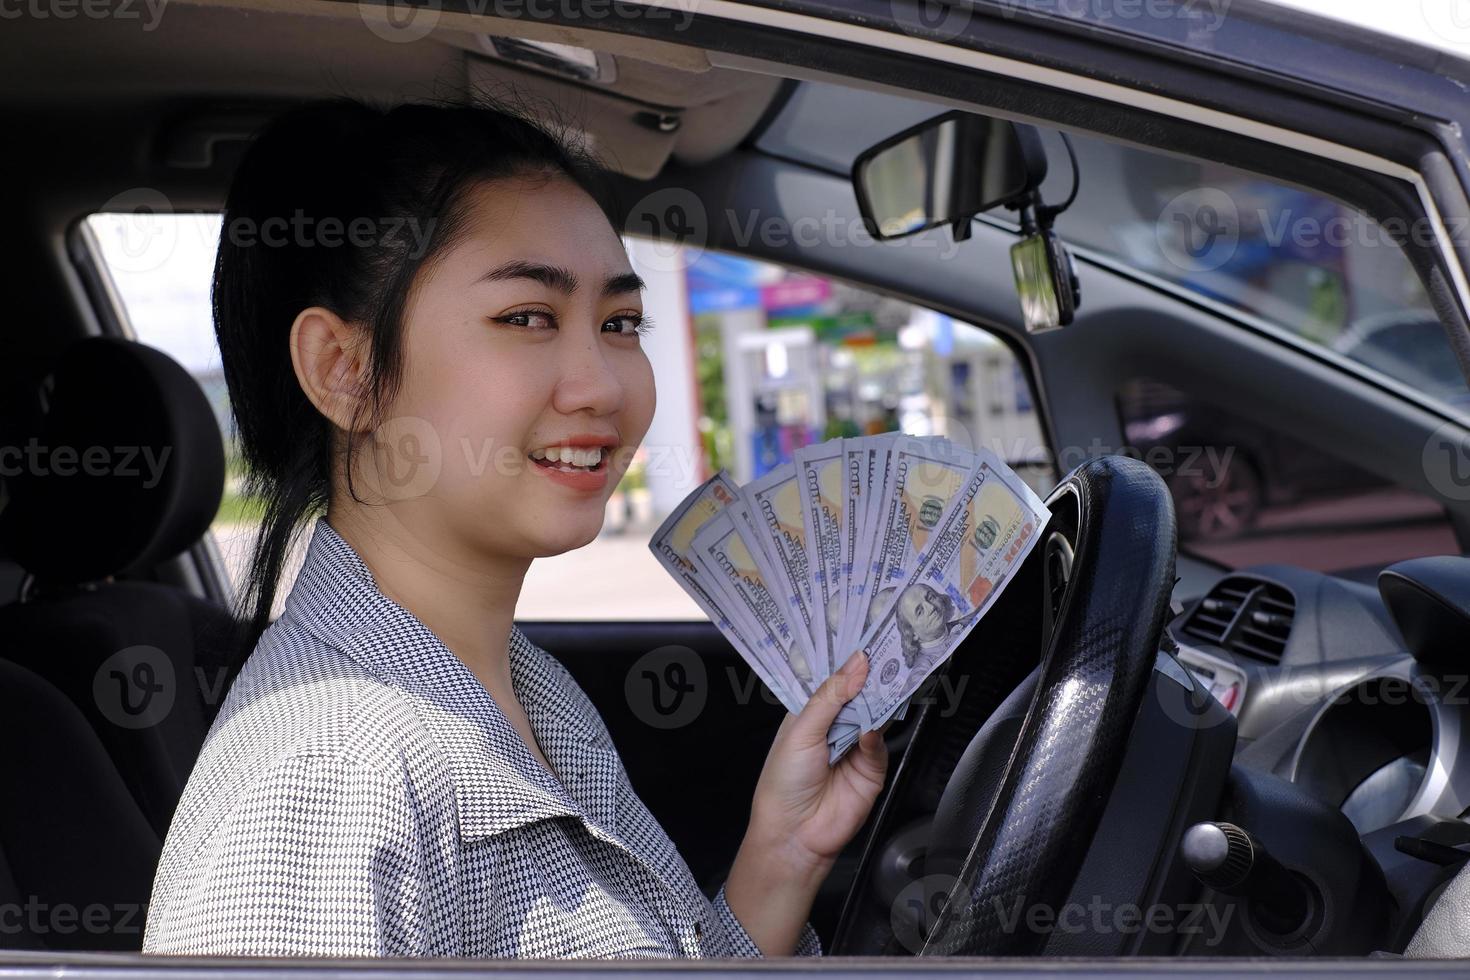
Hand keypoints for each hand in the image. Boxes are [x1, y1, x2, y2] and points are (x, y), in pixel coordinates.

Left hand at [750, 650, 888, 869]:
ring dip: (878, 699)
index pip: (831, 680)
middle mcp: (833, 726)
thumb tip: (857, 663)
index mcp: (810, 713)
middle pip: (857, 694)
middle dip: (867, 675)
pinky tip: (868, 730)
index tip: (861, 634)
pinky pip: (879, 743)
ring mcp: (854, 746)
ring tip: (886, 676)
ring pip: (873, 714)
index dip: (845, 661)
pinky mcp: (872, 768)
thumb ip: (831, 697)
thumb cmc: (783, 783)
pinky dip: (876, 734)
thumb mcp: (801, 732)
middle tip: (883, 648)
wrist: (794, 834)